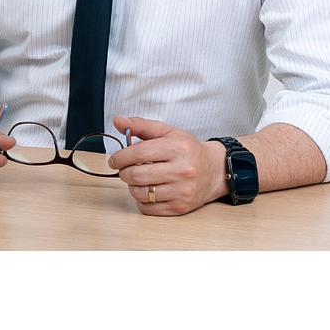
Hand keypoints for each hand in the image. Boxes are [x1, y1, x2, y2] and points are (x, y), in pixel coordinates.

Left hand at [107, 115, 228, 214]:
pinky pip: (148, 208)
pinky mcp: (180, 207)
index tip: (115, 159)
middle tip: (126, 169)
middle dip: (124, 172)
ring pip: (140, 193)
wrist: (214, 170)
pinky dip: (142, 200)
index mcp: (177, 148)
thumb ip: (141, 125)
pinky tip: (148, 190)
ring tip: (138, 179)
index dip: (120, 157)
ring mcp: (181, 191)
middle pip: (136, 175)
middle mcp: (181, 170)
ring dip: (132, 186)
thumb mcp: (168, 132)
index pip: (139, 153)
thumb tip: (118, 121)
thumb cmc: (188, 150)